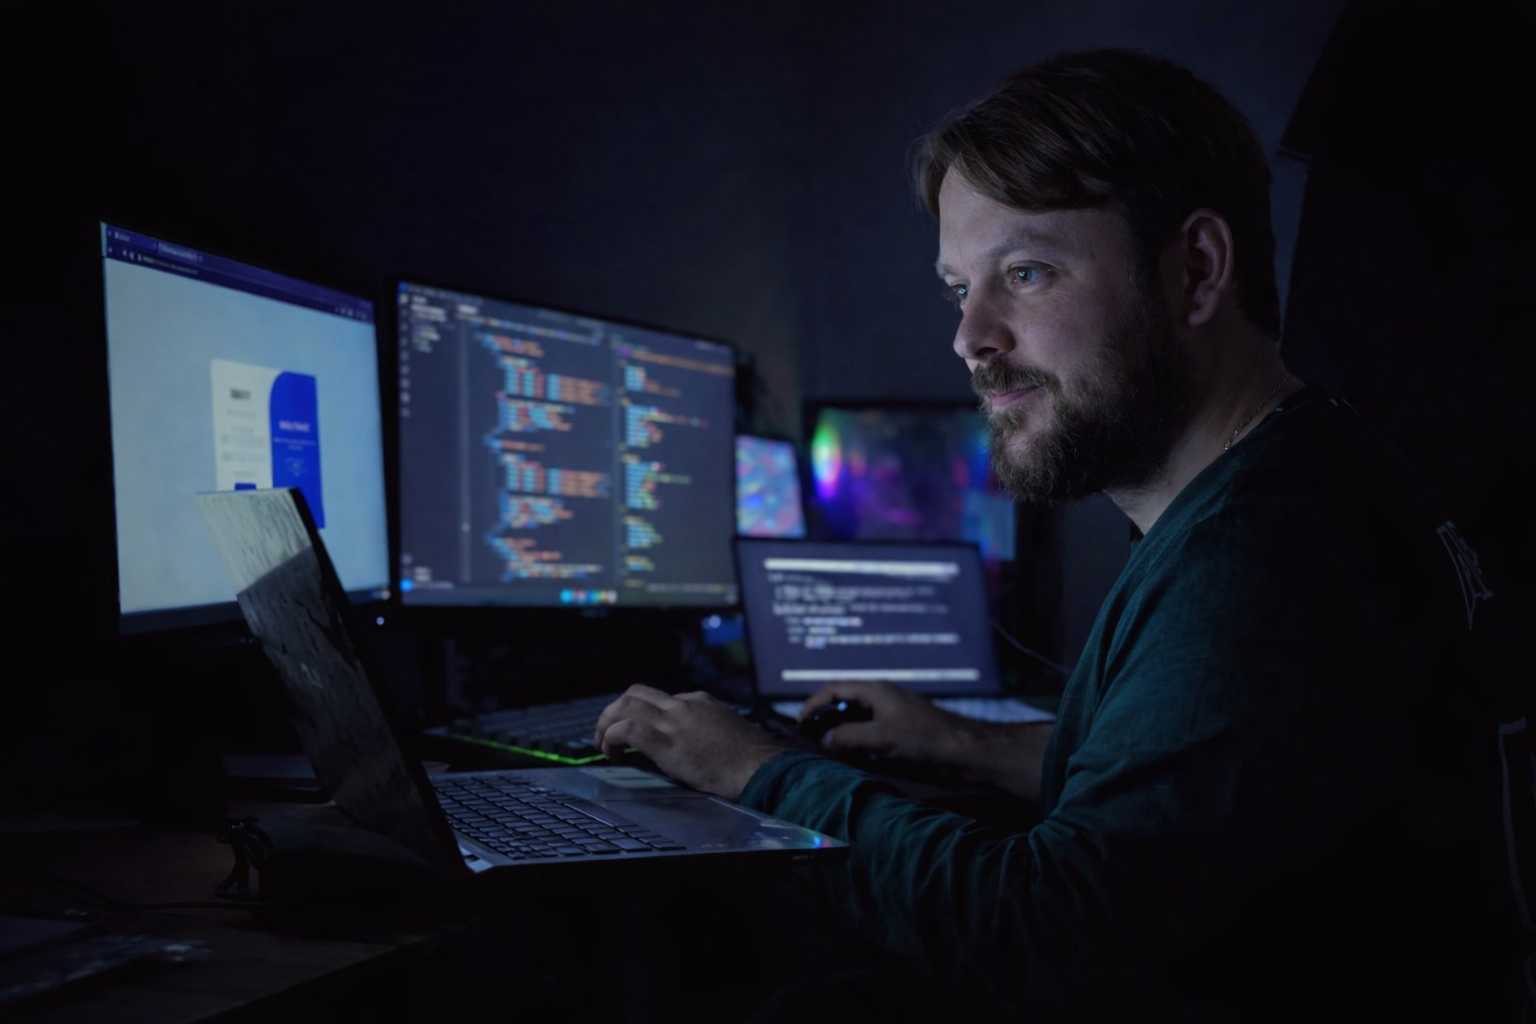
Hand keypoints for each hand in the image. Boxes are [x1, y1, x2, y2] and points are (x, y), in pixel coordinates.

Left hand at [594, 685, 790, 799]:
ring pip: (626, 705)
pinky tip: (611, 753)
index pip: (657, 700)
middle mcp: (684, 706)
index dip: (638, 716)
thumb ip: (702, 729)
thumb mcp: (724, 732)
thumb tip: (684, 743)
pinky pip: (628, 729)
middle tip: (606, 733)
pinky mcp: (669, 744)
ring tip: (603, 744)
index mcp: (698, 702)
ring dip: (606, 723)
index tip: (631, 736)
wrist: (762, 769)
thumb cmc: (749, 760)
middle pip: (635, 694)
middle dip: (614, 711)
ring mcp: (676, 722)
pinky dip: (612, 737)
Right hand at [797, 679, 967, 762]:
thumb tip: (825, 739)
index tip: (800, 722)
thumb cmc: (925, 739)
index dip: (814, 704)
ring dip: (840, 731)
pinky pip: (869, 730)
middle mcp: (880, 698)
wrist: (964, 751)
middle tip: (810, 738)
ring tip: (827, 749)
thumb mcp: (882, 737)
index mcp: (875, 690)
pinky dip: (856, 740)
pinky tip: (852, 755)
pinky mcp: (899, 729)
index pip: (834, 689)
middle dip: (825, 718)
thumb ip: (850, 736)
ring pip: (855, 718)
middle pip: (843, 702)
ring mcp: (890, 713)